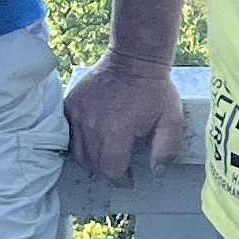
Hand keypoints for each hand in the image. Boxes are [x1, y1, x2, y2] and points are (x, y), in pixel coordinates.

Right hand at [63, 57, 185, 186]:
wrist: (134, 58)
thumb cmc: (154, 89)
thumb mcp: (171, 119)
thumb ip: (166, 149)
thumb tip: (157, 172)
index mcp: (116, 131)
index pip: (111, 169)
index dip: (121, 180)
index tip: (129, 179)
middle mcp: (92, 125)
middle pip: (92, 164)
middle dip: (108, 171)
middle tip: (120, 167)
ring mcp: (77, 114)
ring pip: (77, 152)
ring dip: (91, 160)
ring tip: (106, 156)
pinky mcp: (70, 104)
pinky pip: (67, 134)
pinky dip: (77, 143)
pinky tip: (91, 141)